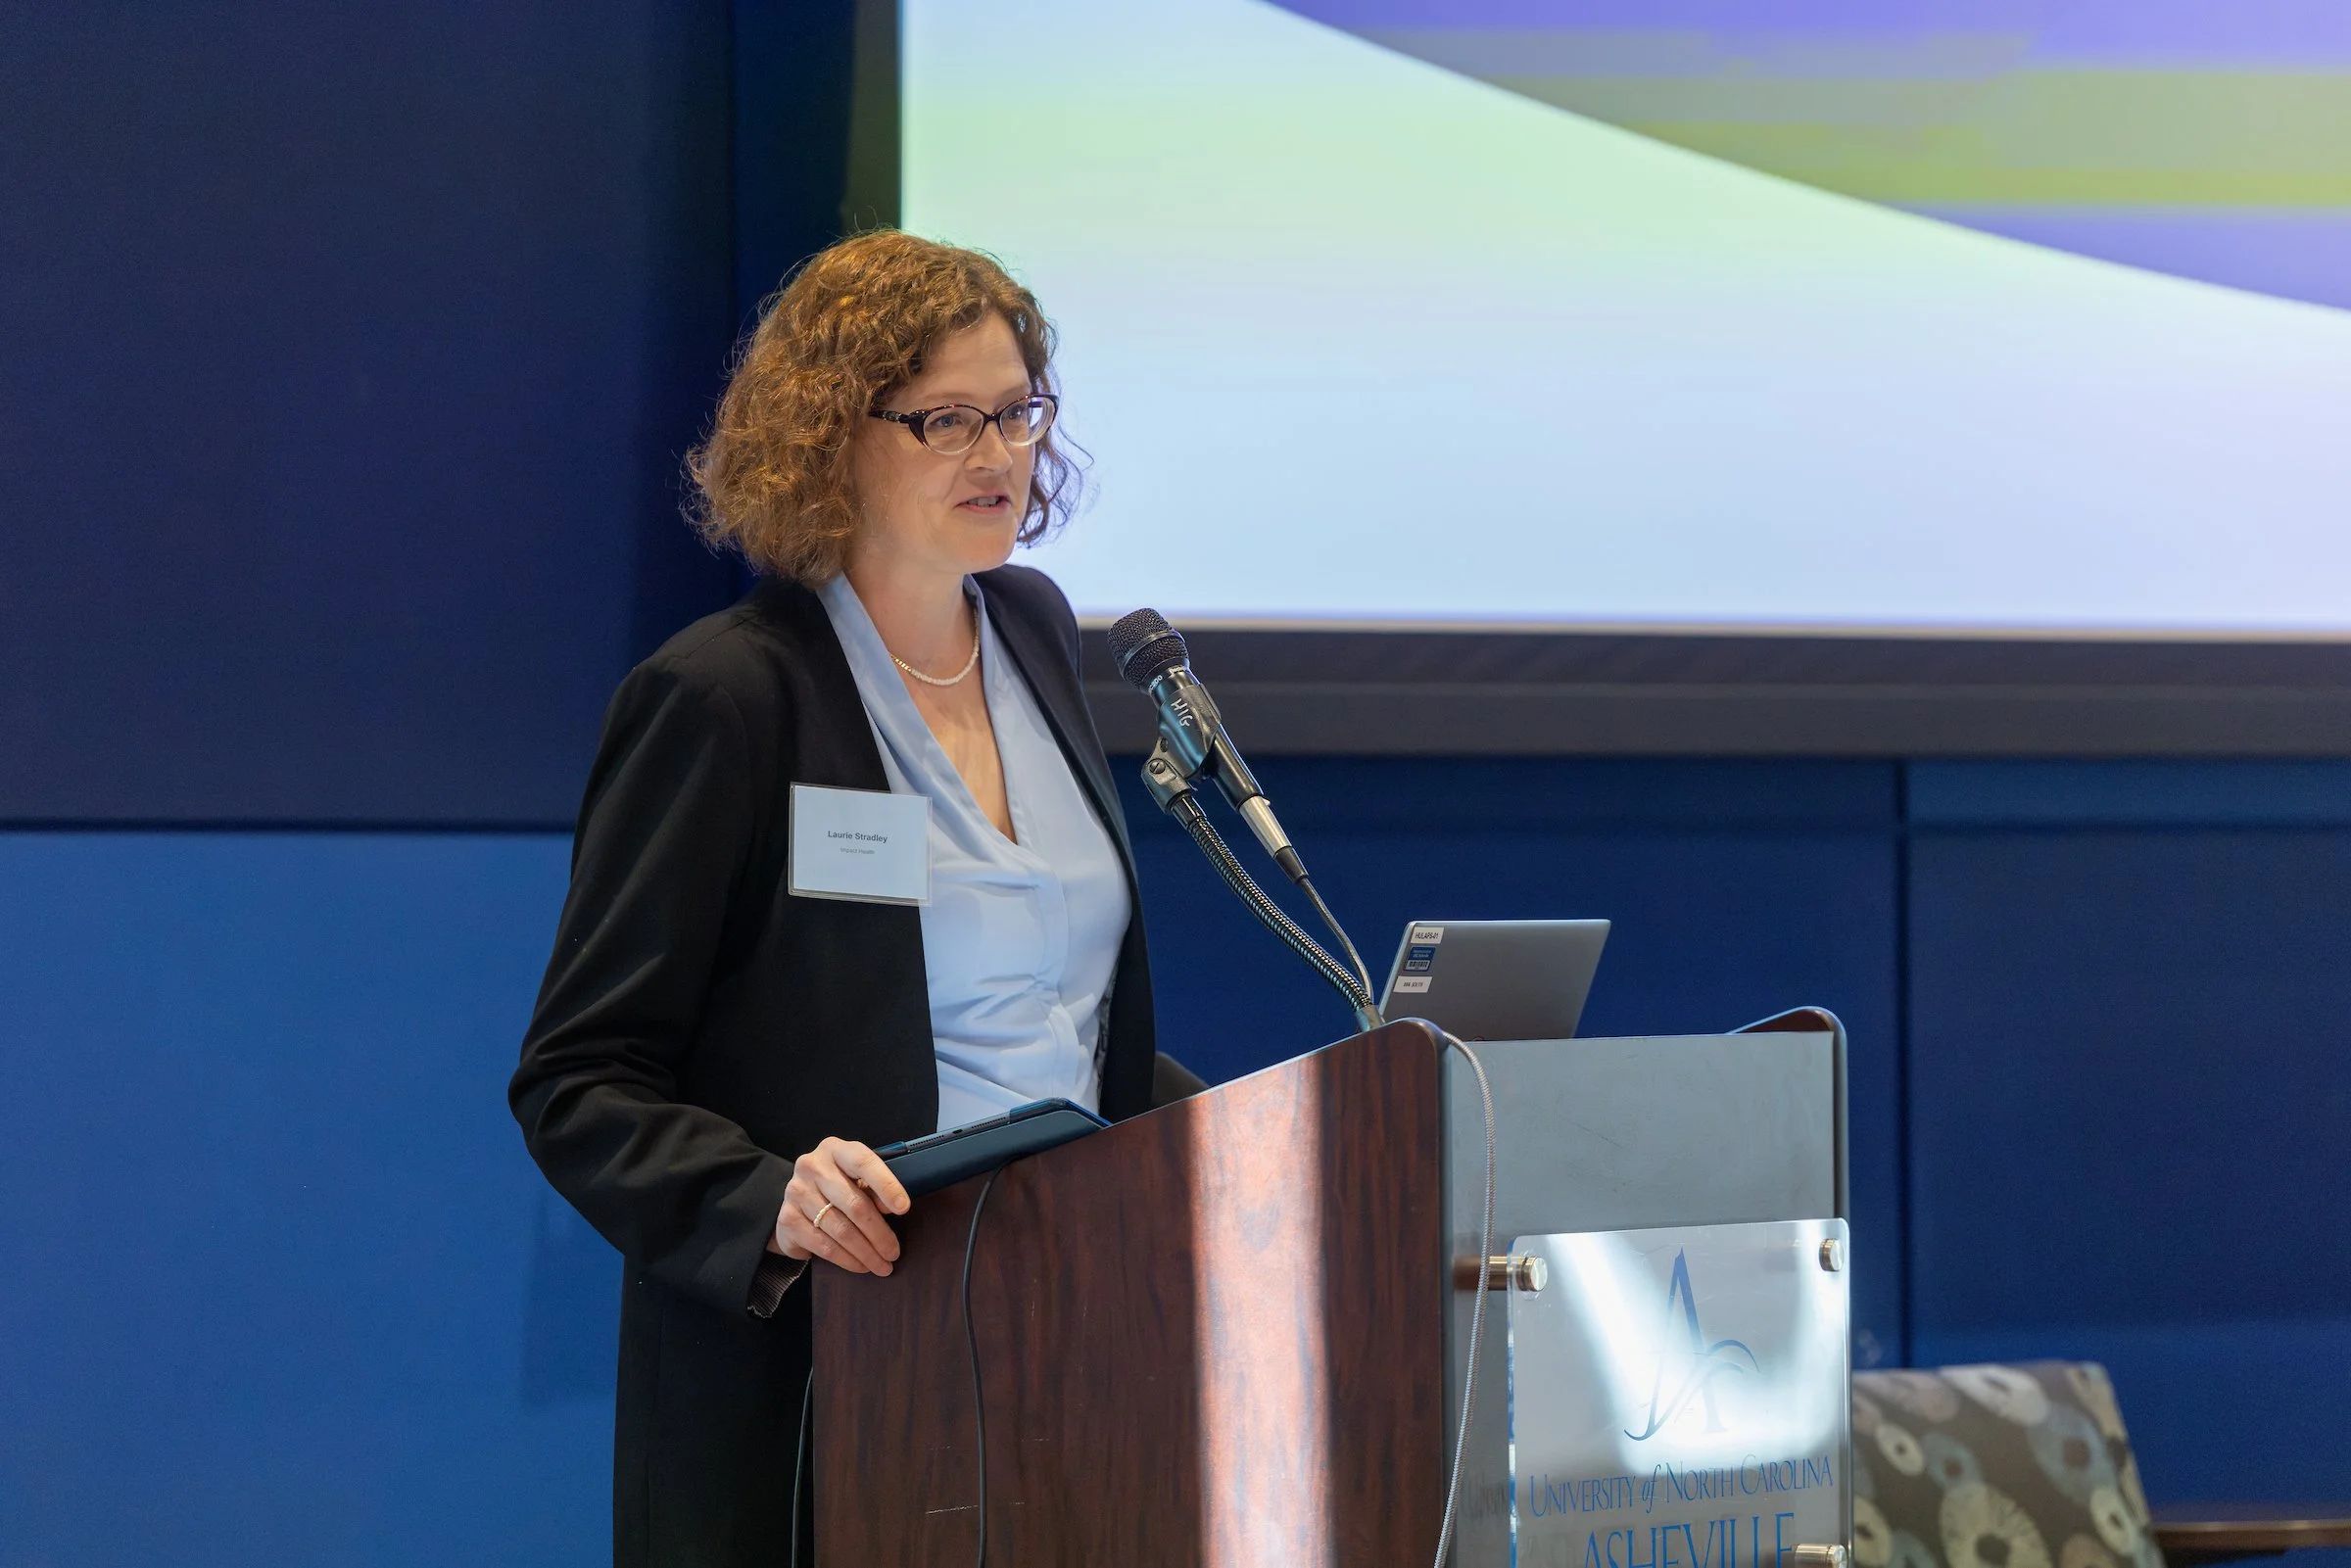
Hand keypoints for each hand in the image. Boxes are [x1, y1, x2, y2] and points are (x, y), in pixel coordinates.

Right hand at [770, 1136, 911, 1275]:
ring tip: (882, 1265)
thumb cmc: (838, 1187)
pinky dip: (846, 1260)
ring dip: (866, 1252)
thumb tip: (893, 1208)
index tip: (903, 1208)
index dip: (886, 1185)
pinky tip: (860, 1266)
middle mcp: (812, 1166)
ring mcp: (796, 1192)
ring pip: (841, 1230)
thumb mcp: (855, 1179)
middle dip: (879, 1234)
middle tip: (894, 1253)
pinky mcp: (787, 1219)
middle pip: (854, 1204)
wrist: (797, 1203)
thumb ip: (873, 1188)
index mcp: (835, 1149)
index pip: (863, 1162)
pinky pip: (824, 1245)